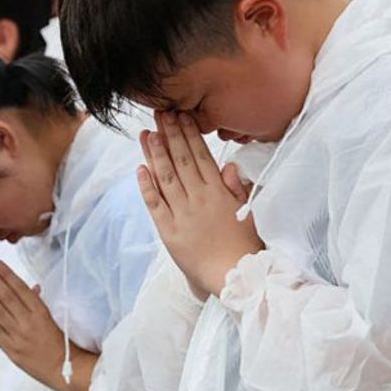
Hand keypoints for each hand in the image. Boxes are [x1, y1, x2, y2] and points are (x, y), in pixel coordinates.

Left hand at [0, 260, 94, 390]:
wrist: (65, 369)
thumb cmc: (59, 343)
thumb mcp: (50, 318)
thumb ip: (37, 302)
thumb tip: (31, 287)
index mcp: (40, 312)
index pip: (20, 289)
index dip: (6, 275)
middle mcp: (28, 322)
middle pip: (7, 298)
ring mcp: (18, 336)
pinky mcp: (11, 350)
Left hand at [138, 112, 263, 296]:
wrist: (237, 278)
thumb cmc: (247, 247)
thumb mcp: (249, 212)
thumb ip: (238, 188)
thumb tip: (228, 165)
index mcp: (219, 192)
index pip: (201, 155)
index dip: (189, 133)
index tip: (181, 114)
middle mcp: (198, 199)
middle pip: (181, 160)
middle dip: (169, 134)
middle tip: (160, 113)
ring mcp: (182, 214)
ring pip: (165, 177)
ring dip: (154, 154)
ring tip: (146, 133)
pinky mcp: (169, 232)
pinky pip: (155, 204)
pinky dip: (146, 186)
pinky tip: (140, 168)